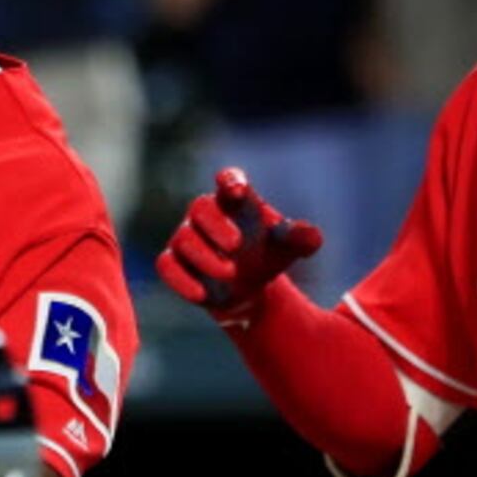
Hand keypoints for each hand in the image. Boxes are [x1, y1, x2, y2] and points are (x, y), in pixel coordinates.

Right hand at [156, 168, 322, 326]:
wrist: (247, 289)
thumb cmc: (265, 255)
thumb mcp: (288, 248)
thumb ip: (301, 238)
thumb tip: (310, 236)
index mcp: (235, 203)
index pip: (229, 181)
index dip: (230, 182)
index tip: (236, 190)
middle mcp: (207, 215)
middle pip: (200, 207)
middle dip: (217, 225)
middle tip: (238, 245)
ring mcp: (186, 238)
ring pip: (183, 239)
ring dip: (206, 258)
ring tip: (230, 274)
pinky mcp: (174, 263)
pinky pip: (166, 266)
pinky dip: (181, 281)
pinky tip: (202, 295)